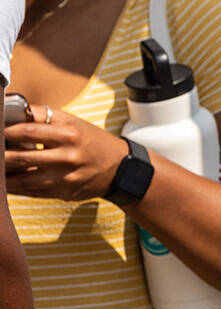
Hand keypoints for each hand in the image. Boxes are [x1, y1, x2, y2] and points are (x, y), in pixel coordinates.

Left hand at [4, 109, 128, 201]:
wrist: (120, 168)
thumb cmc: (92, 142)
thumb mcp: (74, 123)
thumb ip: (44, 119)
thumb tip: (11, 116)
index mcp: (70, 133)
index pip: (29, 130)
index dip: (7, 131)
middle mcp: (68, 155)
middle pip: (22, 156)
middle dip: (1, 156)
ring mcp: (65, 177)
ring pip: (23, 178)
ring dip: (4, 174)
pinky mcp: (63, 192)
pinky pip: (31, 191)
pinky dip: (14, 187)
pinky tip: (6, 182)